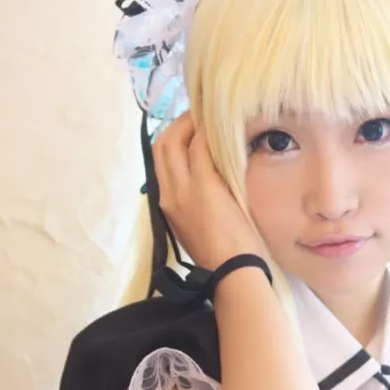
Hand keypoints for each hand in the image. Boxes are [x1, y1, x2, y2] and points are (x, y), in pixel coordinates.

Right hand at [151, 112, 265, 272]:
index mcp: (166, 205)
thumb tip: (203, 183)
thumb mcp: (195, 228)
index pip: (159, 162)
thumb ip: (192, 204)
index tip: (187, 131)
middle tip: (197, 117)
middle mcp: (168, 194)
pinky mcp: (204, 185)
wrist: (230, 272)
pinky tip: (219, 130)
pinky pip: (200, 148)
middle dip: (176, 125)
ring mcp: (183, 189)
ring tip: (207, 118)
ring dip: (189, 124)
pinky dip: (207, 134)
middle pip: (161, 146)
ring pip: (174, 141)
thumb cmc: (221, 255)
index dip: (171, 140)